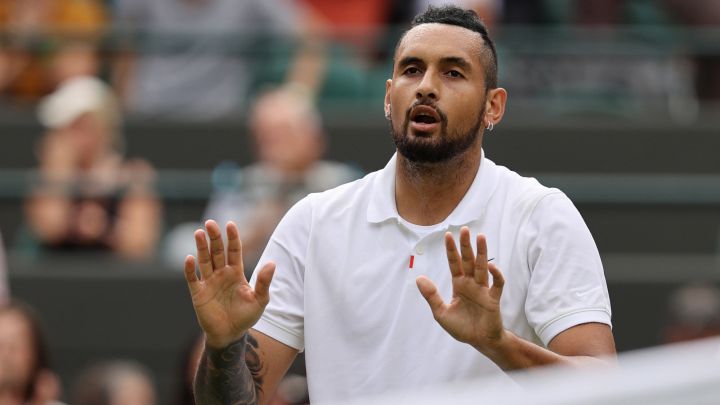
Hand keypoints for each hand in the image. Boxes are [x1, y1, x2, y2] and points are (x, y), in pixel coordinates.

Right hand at [184, 220, 275, 348]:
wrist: (230, 334)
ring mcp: (209, 282)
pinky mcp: (198, 293)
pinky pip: (193, 278)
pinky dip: (190, 269)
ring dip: (201, 247)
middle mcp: (221, 273)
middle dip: (214, 237)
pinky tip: (189, 258)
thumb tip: (272, 263)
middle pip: (216, 251)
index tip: (230, 225)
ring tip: (199, 233)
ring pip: (204, 260)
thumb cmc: (246, 316)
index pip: (234, 250)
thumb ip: (264, 282)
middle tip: (210, 223)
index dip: (232, 238)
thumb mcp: (259, 299)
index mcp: (236, 272)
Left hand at [416, 226, 505, 351]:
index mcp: (459, 285)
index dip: (451, 250)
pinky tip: (492, 266)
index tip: (448, 235)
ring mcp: (483, 290)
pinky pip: (497, 284)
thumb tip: (419, 278)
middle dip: (466, 245)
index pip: (454, 263)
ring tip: (481, 237)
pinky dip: (496, 274)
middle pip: (468, 260)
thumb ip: (431, 296)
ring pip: (483, 267)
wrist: (479, 342)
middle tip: (465, 229)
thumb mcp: (441, 313)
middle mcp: (471, 284)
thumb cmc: (462, 328)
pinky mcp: (493, 299)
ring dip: (482, 252)